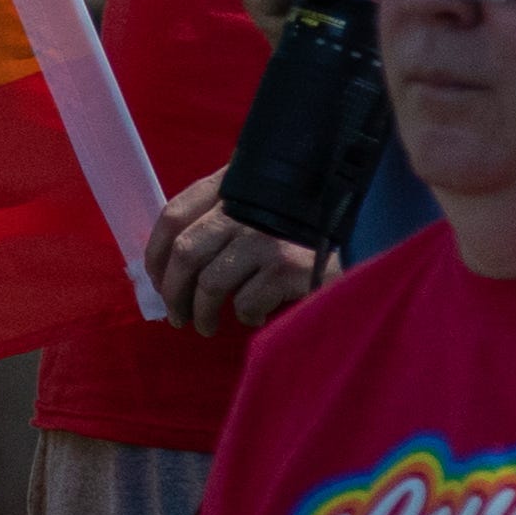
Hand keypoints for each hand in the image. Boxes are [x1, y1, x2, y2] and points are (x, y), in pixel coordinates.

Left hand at [144, 164, 327, 336]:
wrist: (361, 235)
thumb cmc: (294, 228)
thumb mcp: (253, 208)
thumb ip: (215, 223)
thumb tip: (166, 267)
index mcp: (228, 187)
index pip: (174, 214)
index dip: (154, 252)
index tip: (154, 280)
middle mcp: (243, 209)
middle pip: (185, 252)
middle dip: (172, 292)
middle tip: (176, 315)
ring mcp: (265, 237)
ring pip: (209, 284)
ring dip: (200, 314)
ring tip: (204, 327)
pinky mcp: (288, 266)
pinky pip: (245, 304)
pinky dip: (244, 317)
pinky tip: (256, 316)